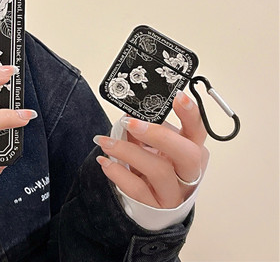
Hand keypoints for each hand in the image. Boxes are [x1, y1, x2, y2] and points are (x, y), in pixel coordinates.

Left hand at [94, 93, 208, 207]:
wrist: (155, 205)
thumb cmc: (157, 168)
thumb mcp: (155, 147)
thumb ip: (146, 129)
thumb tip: (130, 112)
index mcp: (192, 150)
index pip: (198, 130)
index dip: (191, 114)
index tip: (178, 97)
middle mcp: (188, 172)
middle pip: (187, 154)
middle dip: (158, 135)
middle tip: (131, 122)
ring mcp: (174, 192)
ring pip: (158, 170)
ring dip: (128, 151)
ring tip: (106, 142)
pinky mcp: (156, 207)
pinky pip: (137, 189)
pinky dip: (118, 172)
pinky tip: (105, 161)